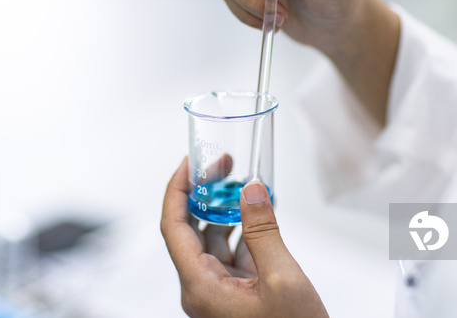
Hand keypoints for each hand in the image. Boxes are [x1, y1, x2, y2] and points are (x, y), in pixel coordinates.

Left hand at [161, 158, 328, 317]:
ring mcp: (218, 291)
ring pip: (212, 239)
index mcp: (200, 287)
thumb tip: (250, 190)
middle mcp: (202, 288)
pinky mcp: (236, 294)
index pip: (173, 227)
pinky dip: (243, 229)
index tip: (189, 163)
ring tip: (242, 182)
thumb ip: (263, 230)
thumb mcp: (283, 279)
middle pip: (191, 229)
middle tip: (222, 164)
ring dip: (226, 209)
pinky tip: (258, 212)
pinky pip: (231, 252)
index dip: (177, 190)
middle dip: (205, 192)